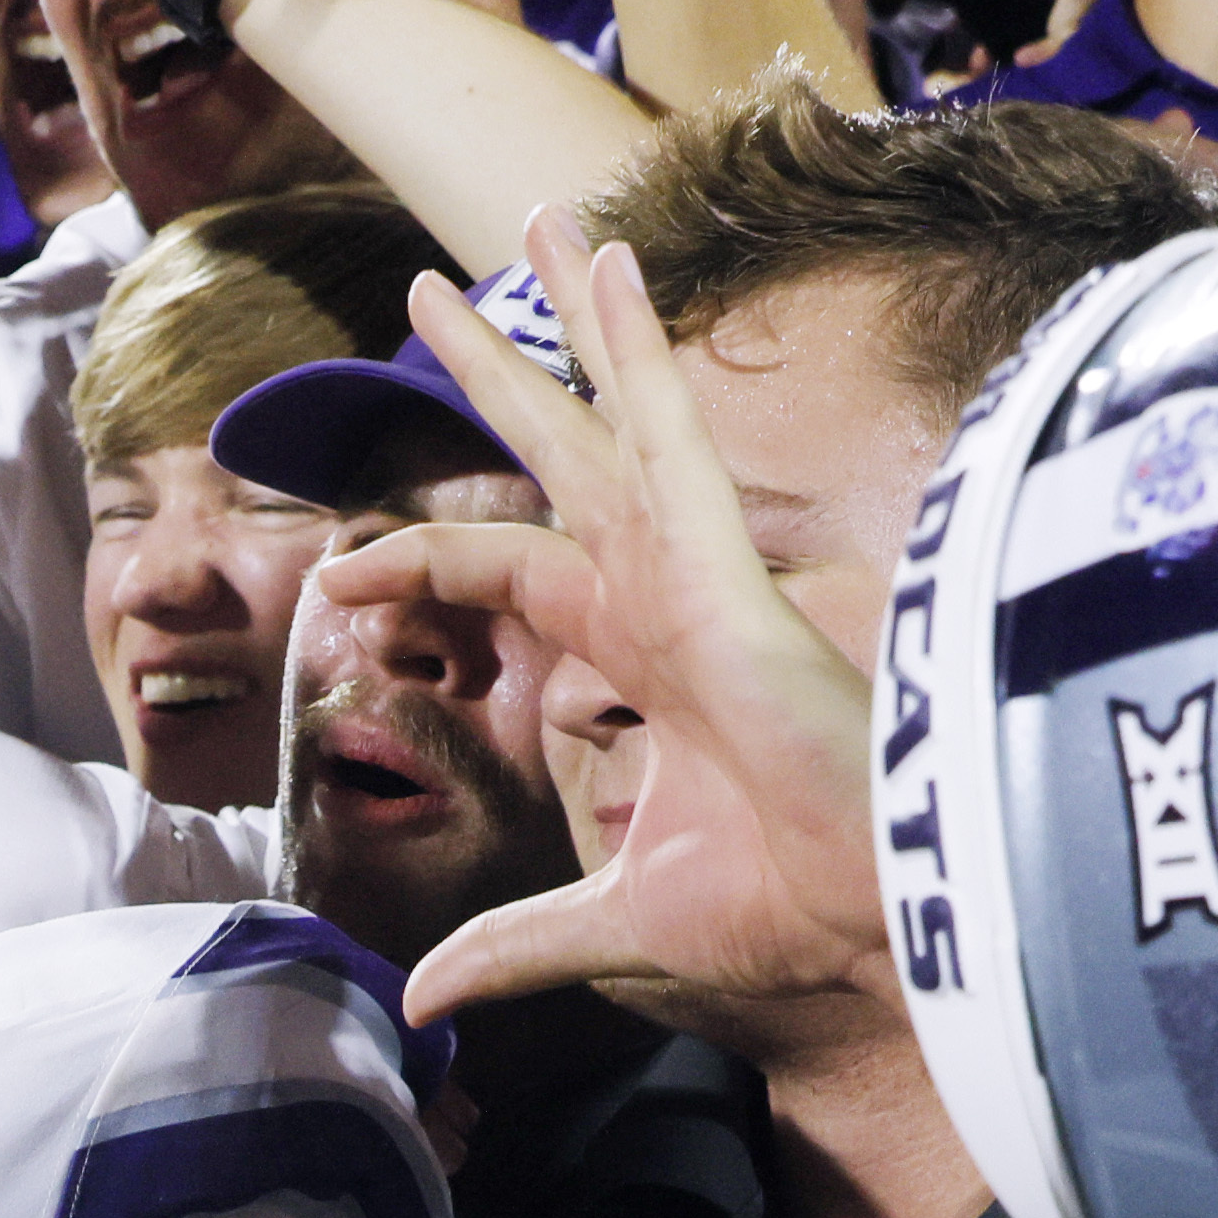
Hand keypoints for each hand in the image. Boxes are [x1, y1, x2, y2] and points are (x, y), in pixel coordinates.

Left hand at [376, 223, 889, 1032]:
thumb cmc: (784, 911)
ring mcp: (698, 572)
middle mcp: (664, 593)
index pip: (508, 577)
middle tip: (428, 294)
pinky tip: (611, 267)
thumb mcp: (610, 929)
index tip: (341, 575)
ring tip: (532, 217)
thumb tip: (421, 1000)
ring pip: (613, 416)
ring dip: (569, 320)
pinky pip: (671, 438)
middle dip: (494, 375)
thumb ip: (514, 945)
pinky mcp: (726, 572)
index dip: (421, 564)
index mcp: (640, 656)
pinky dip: (639, 354)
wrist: (877, 917)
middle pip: (557, 460)